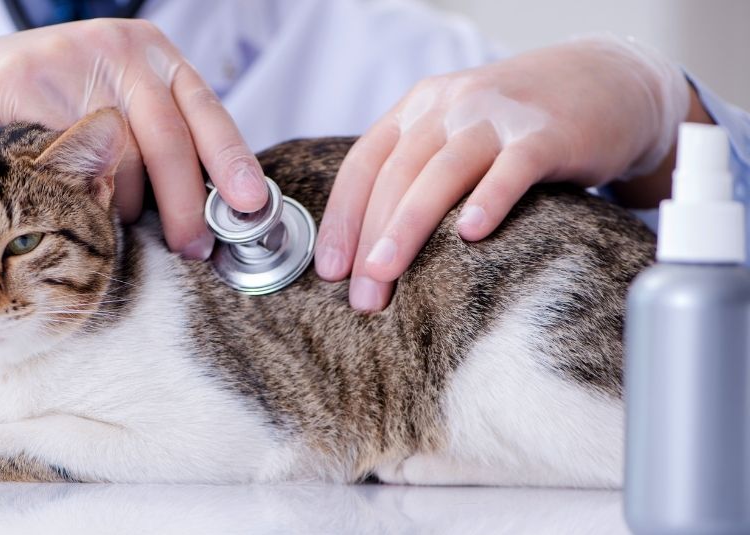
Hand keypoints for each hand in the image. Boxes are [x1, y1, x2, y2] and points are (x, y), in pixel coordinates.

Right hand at [0, 20, 267, 258]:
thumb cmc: (57, 111)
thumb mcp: (120, 114)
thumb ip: (160, 148)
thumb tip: (213, 212)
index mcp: (157, 59)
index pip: (207, 113)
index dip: (233, 162)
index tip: (251, 206)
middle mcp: (124, 51)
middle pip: (169, 138)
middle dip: (184, 205)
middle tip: (191, 249)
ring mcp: (76, 60)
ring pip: (122, 154)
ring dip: (125, 206)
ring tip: (116, 228)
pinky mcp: (29, 80)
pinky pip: (68, 156)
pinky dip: (78, 193)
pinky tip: (75, 207)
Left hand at [314, 35, 689, 310]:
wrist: (608, 83)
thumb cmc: (521, 127)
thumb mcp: (459, 136)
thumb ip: (419, 176)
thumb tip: (373, 254)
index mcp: (419, 109)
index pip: (364, 164)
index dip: (341, 218)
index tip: (328, 270)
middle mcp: (450, 107)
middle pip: (396, 174)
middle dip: (370, 238)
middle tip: (361, 295)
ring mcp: (498, 116)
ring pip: (441, 170)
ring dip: (408, 225)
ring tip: (386, 274)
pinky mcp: (547, 134)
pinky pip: (512, 168)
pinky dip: (489, 199)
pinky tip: (471, 234)